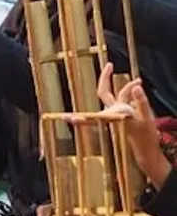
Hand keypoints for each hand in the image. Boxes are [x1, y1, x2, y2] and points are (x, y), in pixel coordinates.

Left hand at [97, 63, 170, 187]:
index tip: (69, 116)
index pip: (99, 103)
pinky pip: (124, 99)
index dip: (85, 110)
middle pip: (104, 91)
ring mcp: (118, 112)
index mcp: (116, 113)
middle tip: (110, 66)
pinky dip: (130, 93)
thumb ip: (141, 102)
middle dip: (105, 78)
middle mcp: (113, 112)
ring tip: (139, 81)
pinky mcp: (123, 114)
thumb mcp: (146, 118)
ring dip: (127, 87)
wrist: (146, 150)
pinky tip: (138, 89)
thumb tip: (136, 86)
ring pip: (119, 95)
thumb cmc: (145, 136)